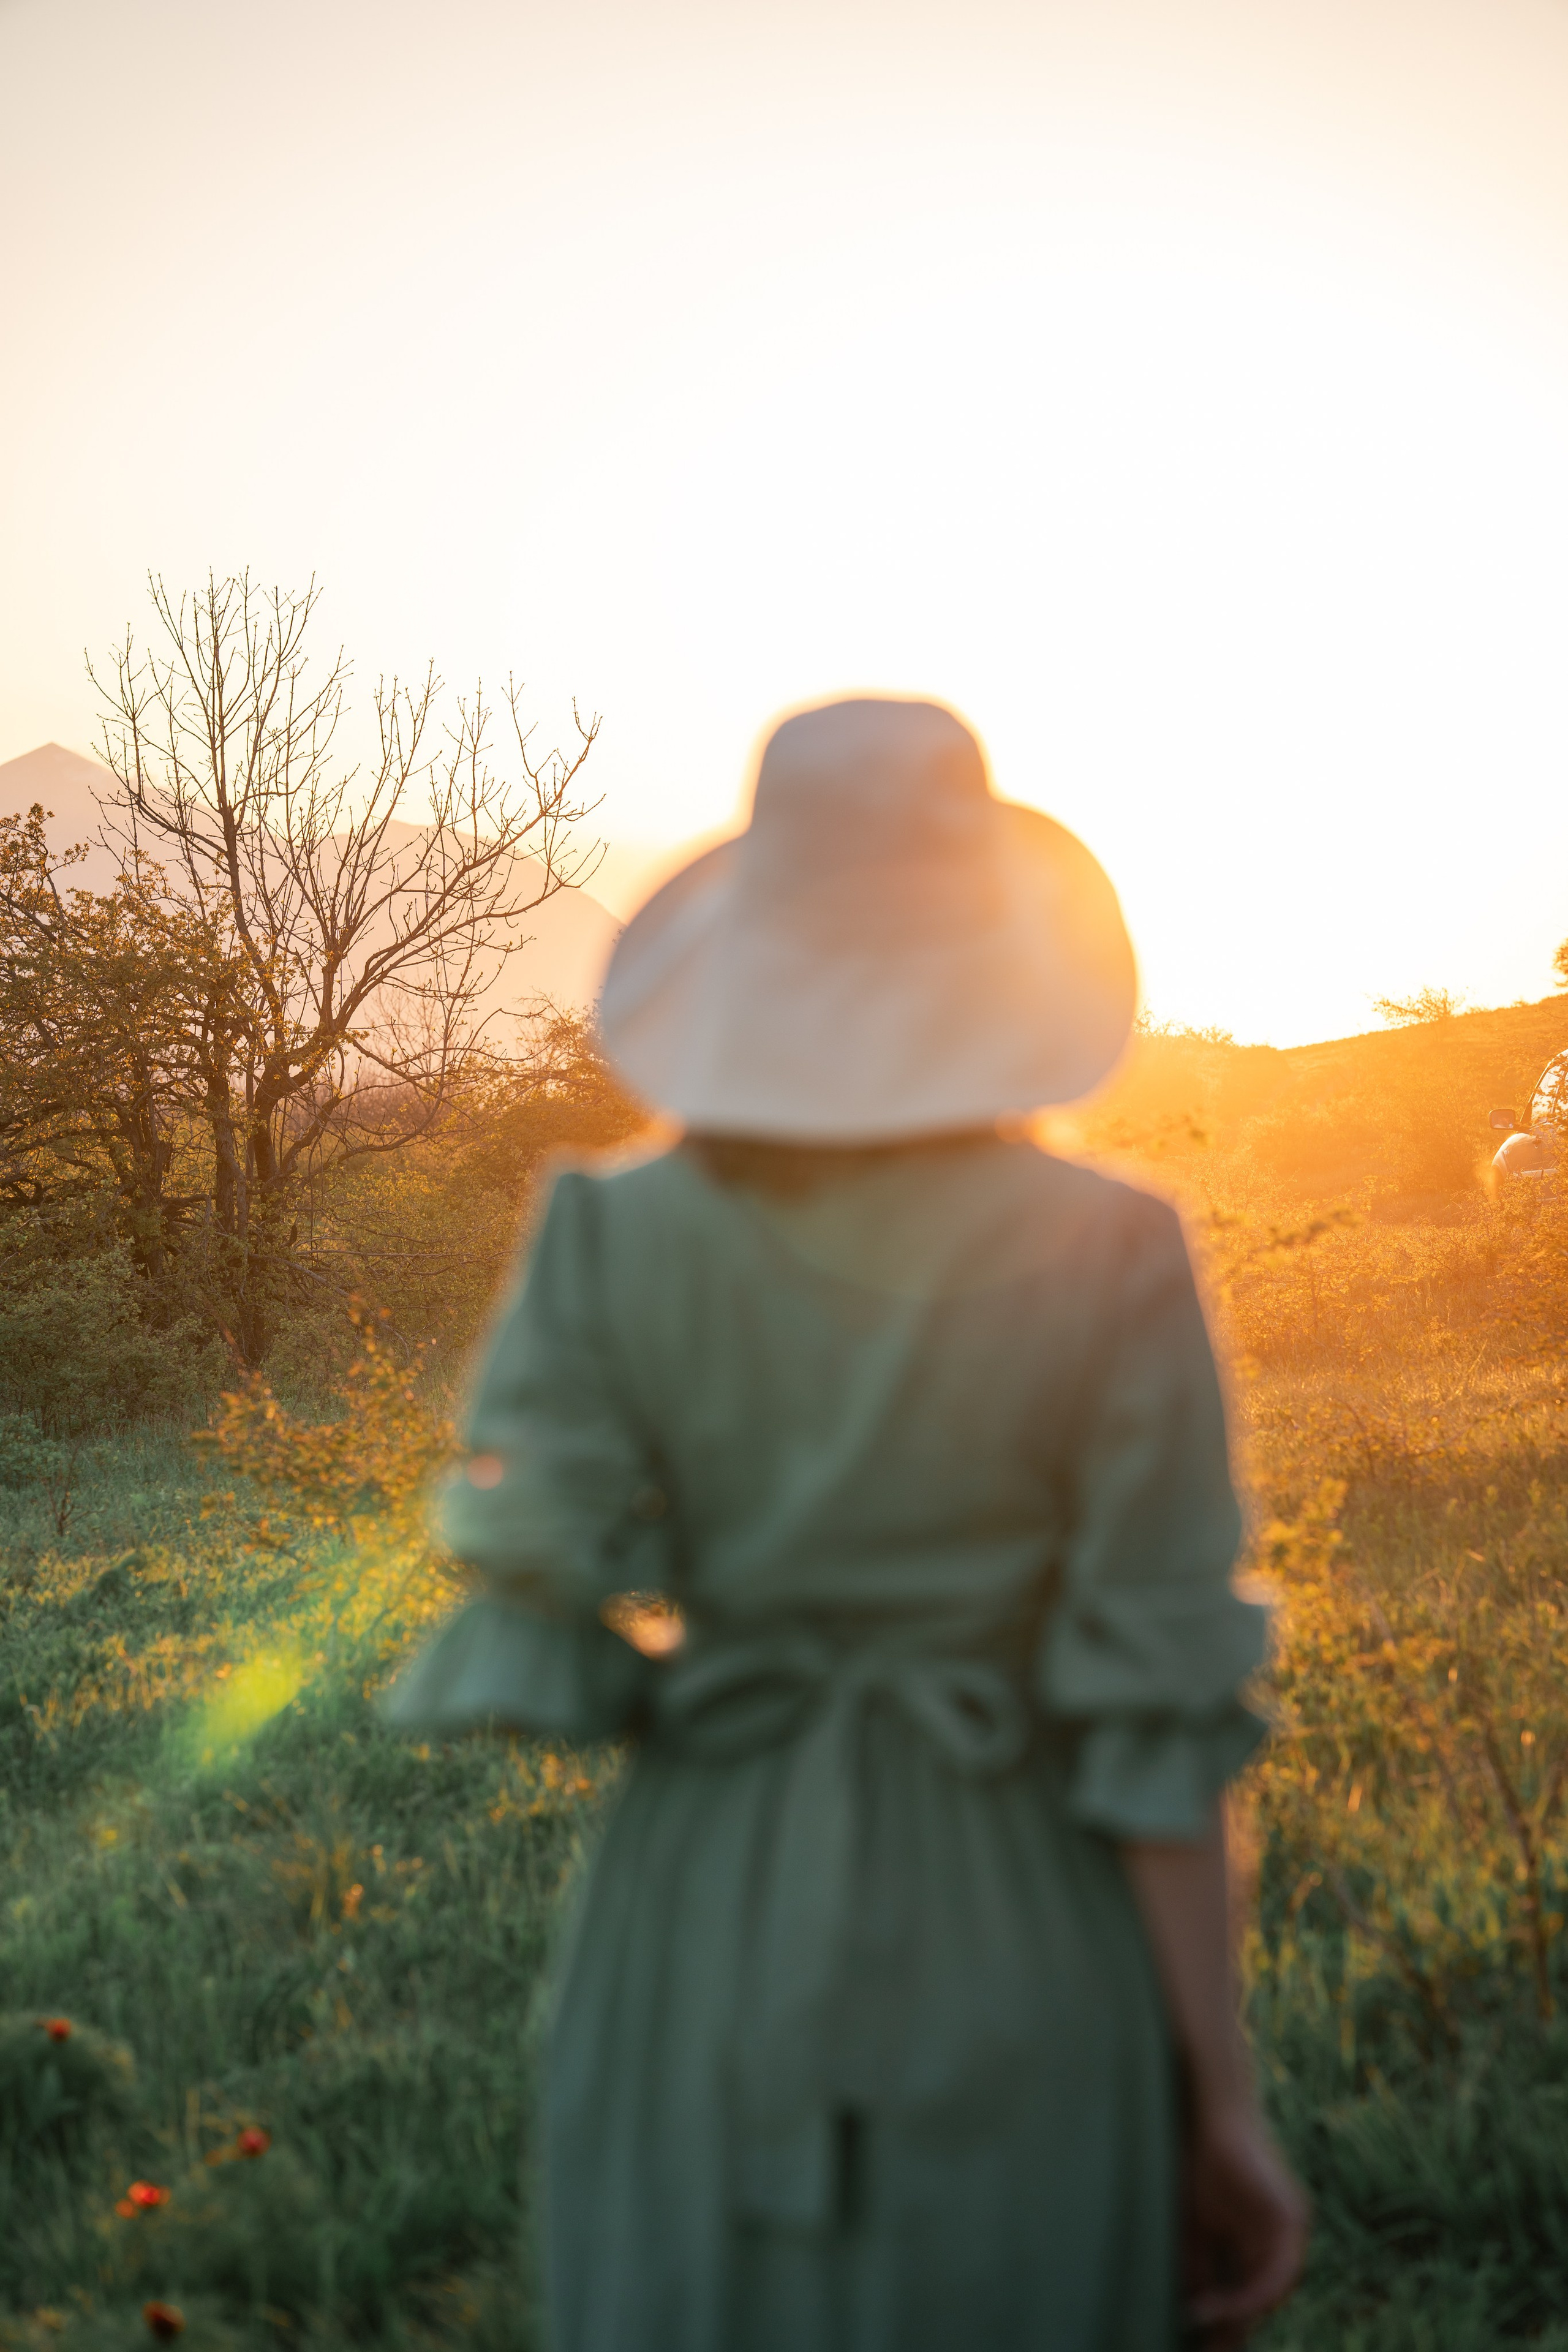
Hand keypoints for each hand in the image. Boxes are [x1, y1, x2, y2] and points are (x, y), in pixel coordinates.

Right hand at [1182, 2099, 1307, 2349]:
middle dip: (1234, 2329)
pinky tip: (1229, 2307)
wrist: (1207, 2115)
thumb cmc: (1194, 2164)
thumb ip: (1198, 2273)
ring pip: (1275, 2292)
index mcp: (1255, 2243)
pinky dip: (1256, 2295)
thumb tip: (1193, 2320)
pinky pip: (1281, 2273)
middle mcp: (1278, 2240)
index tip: (1200, 2342)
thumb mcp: (1192, 2232)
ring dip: (1244, 2317)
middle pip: (1261, 2299)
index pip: (1245, 2295)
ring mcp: (1289, 2231)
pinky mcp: (1292, 2221)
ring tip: (1212, 2332)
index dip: (1224, 2323)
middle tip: (1210, 2349)